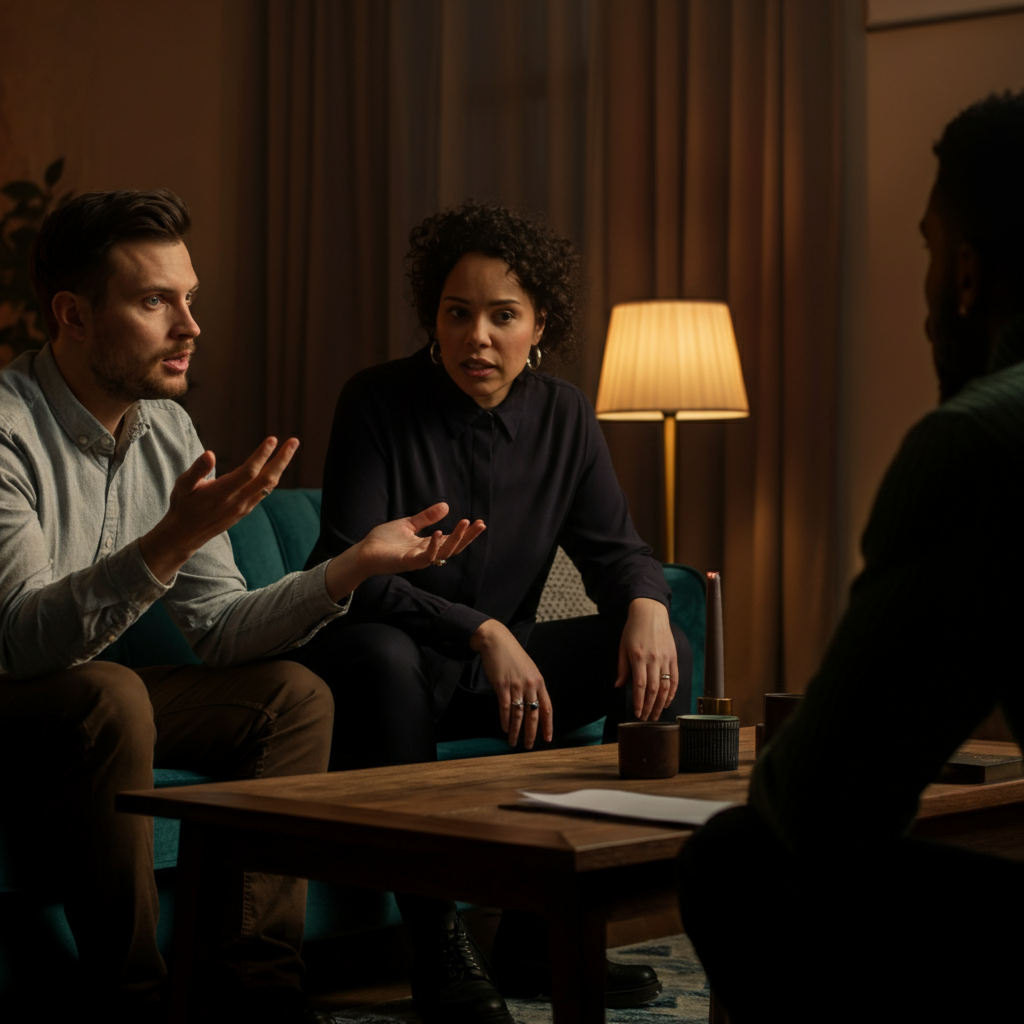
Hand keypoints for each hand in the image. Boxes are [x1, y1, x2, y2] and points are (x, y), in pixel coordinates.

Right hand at [140, 436, 298, 582]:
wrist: (186, 534)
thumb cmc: (183, 505)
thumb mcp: (182, 486)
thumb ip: (197, 470)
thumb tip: (210, 454)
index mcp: (222, 492)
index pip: (248, 472)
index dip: (262, 455)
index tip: (273, 439)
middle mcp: (237, 501)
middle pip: (267, 478)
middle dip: (282, 459)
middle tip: (294, 441)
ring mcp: (244, 507)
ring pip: (269, 485)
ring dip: (281, 466)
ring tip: (290, 448)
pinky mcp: (246, 510)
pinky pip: (264, 492)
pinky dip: (273, 476)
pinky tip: (278, 465)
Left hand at [323, 503, 484, 600]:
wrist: (363, 552)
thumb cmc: (383, 541)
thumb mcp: (408, 524)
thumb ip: (426, 517)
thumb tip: (446, 506)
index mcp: (427, 545)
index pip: (452, 540)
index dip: (466, 533)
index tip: (479, 522)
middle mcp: (426, 554)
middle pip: (453, 547)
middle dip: (468, 537)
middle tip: (480, 525)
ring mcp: (418, 560)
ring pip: (444, 552)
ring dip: (456, 539)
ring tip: (466, 524)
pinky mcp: (407, 562)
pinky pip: (425, 557)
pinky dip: (434, 546)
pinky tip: (439, 533)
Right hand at [470, 619, 552, 749]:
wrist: (496, 641)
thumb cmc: (512, 656)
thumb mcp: (529, 669)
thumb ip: (532, 686)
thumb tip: (533, 704)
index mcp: (539, 682)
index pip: (547, 708)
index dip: (548, 725)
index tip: (547, 738)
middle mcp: (530, 685)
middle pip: (533, 715)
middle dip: (531, 733)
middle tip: (528, 746)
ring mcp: (516, 686)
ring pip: (519, 714)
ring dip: (516, 730)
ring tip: (513, 742)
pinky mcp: (502, 685)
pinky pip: (505, 707)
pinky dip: (505, 720)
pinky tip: (505, 728)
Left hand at [615, 598, 677, 719]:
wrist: (650, 612)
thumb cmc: (633, 629)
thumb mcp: (622, 646)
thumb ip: (622, 668)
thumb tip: (619, 686)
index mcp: (638, 657)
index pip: (640, 686)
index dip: (640, 702)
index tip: (637, 714)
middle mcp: (653, 659)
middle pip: (654, 690)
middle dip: (650, 707)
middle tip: (646, 719)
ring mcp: (665, 658)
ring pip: (665, 686)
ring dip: (661, 703)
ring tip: (656, 715)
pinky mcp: (673, 656)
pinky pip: (675, 678)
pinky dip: (672, 692)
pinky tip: (667, 701)